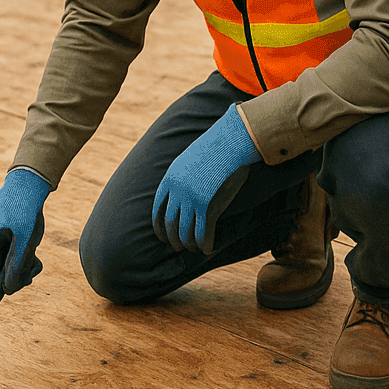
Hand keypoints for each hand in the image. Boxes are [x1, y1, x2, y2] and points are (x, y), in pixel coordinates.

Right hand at [0, 169, 50, 302]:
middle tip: (28, 277)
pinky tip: (31, 251)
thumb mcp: (26, 242)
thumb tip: (9, 290)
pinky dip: (15, 257)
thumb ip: (17, 267)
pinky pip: (0, 252)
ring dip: (15, 267)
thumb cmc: (26, 211)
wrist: (27, 182)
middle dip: (7, 279)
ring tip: (35, 261)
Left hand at [152, 104, 261, 254]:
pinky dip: (204, 243)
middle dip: (172, 239)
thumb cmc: (216, 146)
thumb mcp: (192, 157)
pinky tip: (208, 249)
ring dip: (189, 243)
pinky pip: (203, 231)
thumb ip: (185, 173)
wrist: (231, 140)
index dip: (159, 226)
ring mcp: (191, 198)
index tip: (162, 236)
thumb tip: (185, 182)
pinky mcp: (207, 204)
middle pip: (170, 223)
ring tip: (193, 249)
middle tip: (177, 247)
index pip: (157, 208)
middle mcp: (177, 190)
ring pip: (185, 231)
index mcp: (170, 178)